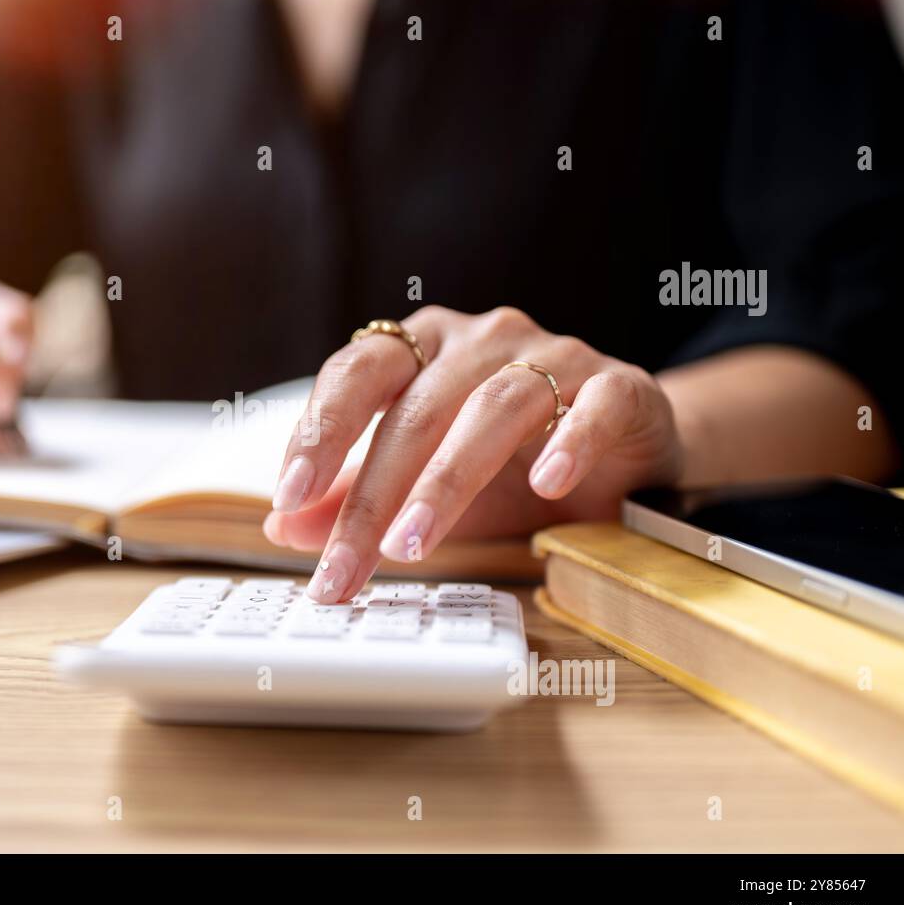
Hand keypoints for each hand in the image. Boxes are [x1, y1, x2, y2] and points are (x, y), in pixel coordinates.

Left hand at [265, 305, 682, 602]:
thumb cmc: (509, 464)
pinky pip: (593, 406)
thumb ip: (354, 500)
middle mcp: (480, 339)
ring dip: (447, 480)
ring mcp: (553, 355)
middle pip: (416, 410)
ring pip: (492, 406)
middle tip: (345, 565)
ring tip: (412, 544)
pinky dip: (569, 442)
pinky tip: (547, 485)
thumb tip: (283, 526)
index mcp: (422, 348)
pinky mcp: (618, 386)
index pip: (357, 374)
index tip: (289, 497)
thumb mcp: (421, 489)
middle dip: (372, 496)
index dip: (320, 431)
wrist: (620, 450)